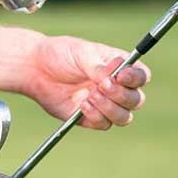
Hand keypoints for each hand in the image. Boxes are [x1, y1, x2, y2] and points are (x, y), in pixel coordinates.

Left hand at [21, 36, 150, 129]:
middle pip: (136, 100)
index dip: (136, 78)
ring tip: (90, 95)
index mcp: (120, 67)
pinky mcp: (90, 118)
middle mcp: (116, 87)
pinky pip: (104, 124)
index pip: (141, 76)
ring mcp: (105, 104)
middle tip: (101, 85)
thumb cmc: (61, 54)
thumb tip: (113, 76)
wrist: (36, 69)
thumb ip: (98, 66)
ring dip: (110, 108)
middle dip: (121, 95)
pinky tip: (82, 105)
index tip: (121, 76)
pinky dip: (96, 116)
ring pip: (124, 117)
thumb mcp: (81, 53)